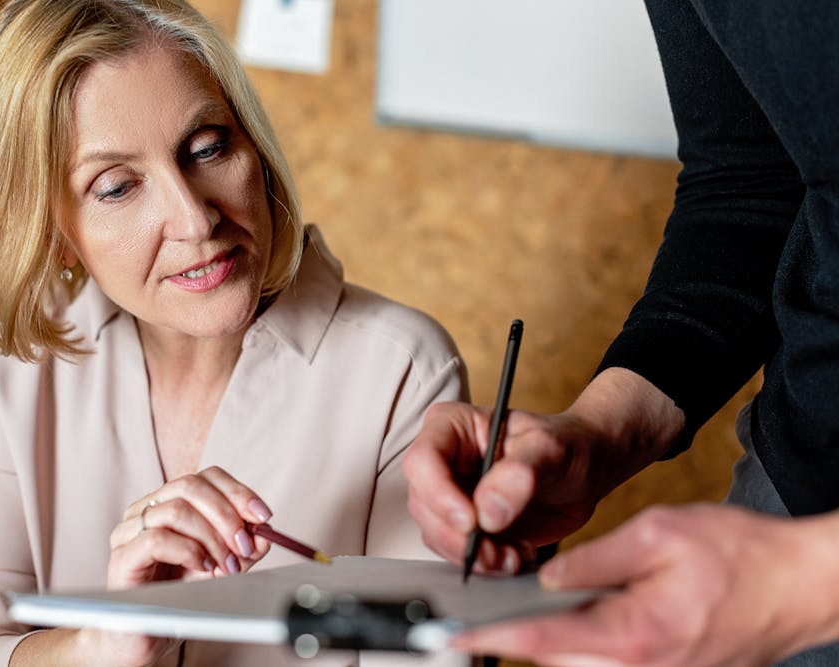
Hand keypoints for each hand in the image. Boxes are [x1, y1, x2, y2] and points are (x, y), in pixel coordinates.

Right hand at [89, 466, 272, 664]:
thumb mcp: (220, 565)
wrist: (145, 635)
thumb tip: (263, 535)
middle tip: (244, 546)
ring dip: (211, 538)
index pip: (206, 477)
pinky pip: (156, 539)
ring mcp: (128, 531)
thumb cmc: (178, 595)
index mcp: (168, 502)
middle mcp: (145, 509)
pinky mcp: (121, 557)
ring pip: (175, 510)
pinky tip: (201, 568)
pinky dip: (188, 551)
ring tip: (224, 565)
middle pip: (190, 486)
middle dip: (226, 515)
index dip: (238, 492)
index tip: (263, 516)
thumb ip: (242, 548)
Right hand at [403, 369, 683, 573]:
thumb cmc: (568, 445)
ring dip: (472, 555)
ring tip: (513, 556)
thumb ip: (520, 473)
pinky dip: (484, 563)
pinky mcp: (466, 525)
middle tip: (497, 551)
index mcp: (452, 426)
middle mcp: (444, 460)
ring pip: (436, 533)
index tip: (472, 522)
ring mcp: (452, 494)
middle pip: (424, 504)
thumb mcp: (551, 449)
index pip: (423, 461)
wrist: (587, 469)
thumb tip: (488, 511)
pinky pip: (457, 552)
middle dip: (458, 537)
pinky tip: (515, 556)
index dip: (439, 495)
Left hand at [453, 504, 838, 666]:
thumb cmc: (740, 556)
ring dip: (552, 641)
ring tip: (528, 612)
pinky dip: (584, 643)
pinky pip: (607, 665)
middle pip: (554, 661)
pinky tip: (581, 617)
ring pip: (578, 666)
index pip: (541, 640)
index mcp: (633, 634)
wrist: (800, 586)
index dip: (490, 637)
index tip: (450, 635)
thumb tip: (545, 580)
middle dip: (518, 638)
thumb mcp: (657, 534)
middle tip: (485, 613)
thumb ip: (592, 560)